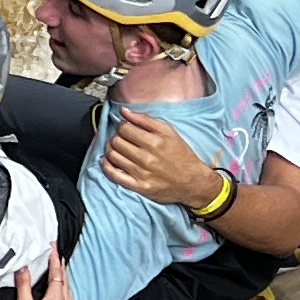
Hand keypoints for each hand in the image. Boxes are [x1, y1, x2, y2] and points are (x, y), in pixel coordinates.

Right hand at [11, 257, 81, 299]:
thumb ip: (24, 286)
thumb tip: (24, 269)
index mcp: (54, 299)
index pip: (56, 273)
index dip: (54, 259)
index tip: (53, 247)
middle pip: (65, 283)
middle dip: (61, 268)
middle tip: (59, 257)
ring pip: (71, 297)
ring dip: (68, 284)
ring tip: (66, 276)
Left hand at [100, 115, 227, 213]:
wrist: (193, 182)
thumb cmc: (181, 155)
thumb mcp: (169, 132)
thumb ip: (145, 119)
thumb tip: (124, 111)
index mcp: (155, 141)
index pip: (124, 128)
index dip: (122, 126)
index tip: (126, 128)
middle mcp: (147, 158)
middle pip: (116, 141)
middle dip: (116, 137)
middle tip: (121, 139)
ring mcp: (142, 173)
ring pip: (113, 156)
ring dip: (110, 150)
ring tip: (116, 149)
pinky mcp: (139, 187)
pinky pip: (114, 175)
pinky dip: (106, 166)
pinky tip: (107, 161)